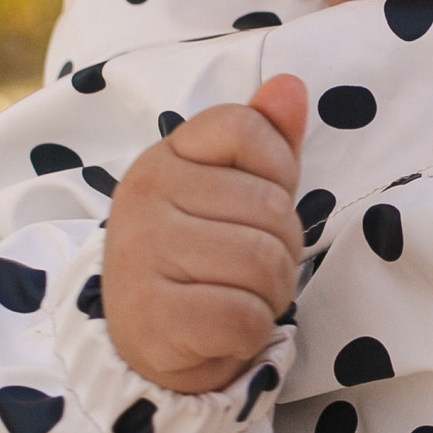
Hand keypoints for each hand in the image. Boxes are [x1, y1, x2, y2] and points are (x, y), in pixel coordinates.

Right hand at [103, 74, 308, 393]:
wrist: (147, 345)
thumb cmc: (202, 259)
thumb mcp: (233, 190)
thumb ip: (264, 138)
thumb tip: (291, 87)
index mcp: (164, 157)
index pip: (247, 128)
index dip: (277, 171)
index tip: (255, 205)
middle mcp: (143, 197)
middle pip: (271, 207)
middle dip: (283, 249)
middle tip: (249, 270)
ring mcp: (141, 256)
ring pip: (263, 264)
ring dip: (271, 294)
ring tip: (240, 298)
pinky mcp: (152, 318)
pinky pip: (244, 317)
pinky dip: (251, 333)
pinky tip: (223, 331)